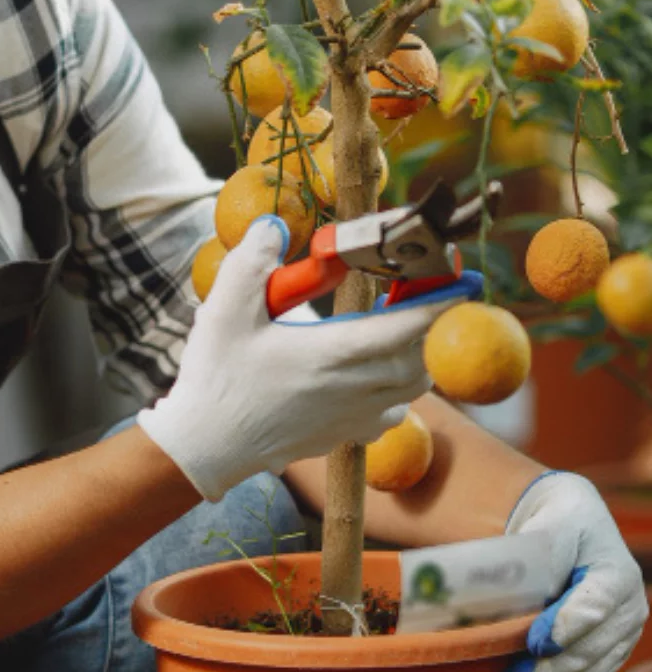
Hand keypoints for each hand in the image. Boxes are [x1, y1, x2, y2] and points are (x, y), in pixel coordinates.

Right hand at [137, 216, 467, 500]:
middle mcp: (355, 387)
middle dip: (429, 321)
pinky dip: (397, 389)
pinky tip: (371, 373)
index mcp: (333, 352)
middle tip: (416, 289)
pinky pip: (394, 411)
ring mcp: (355, 416)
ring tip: (396, 325)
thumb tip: (274, 225)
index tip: (464, 278)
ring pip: (413, 384)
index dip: (442, 300)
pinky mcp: (347, 435)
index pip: (408, 326)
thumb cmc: (217, 377)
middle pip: (422, 354)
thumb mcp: (224, 309)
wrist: (207, 445)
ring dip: (416, 353)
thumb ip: (252, 261)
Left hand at [503, 471, 648, 671]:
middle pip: (592, 647)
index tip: (536, 644)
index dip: (566, 628)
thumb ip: (536, 557)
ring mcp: (623, 634)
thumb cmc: (557, 525)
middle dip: (552, 668)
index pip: (595, 606)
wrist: (574, 526)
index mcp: (617, 574)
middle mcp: (629, 608)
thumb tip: (503, 592)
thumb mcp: (549, 528)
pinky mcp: (610, 652)